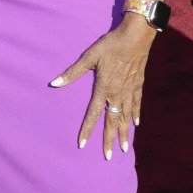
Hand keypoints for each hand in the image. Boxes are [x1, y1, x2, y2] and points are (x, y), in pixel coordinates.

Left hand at [50, 16, 156, 158]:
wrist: (136, 36)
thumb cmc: (110, 45)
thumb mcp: (89, 57)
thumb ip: (72, 72)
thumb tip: (54, 83)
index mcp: (103, 89)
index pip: (92, 115)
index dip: (87, 131)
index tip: (82, 145)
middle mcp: (117, 94)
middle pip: (112, 122)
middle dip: (109, 140)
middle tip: (109, 156)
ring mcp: (129, 91)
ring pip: (125, 117)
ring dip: (124, 133)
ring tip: (125, 148)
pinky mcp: (138, 84)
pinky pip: (136, 104)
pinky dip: (135, 114)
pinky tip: (136, 124)